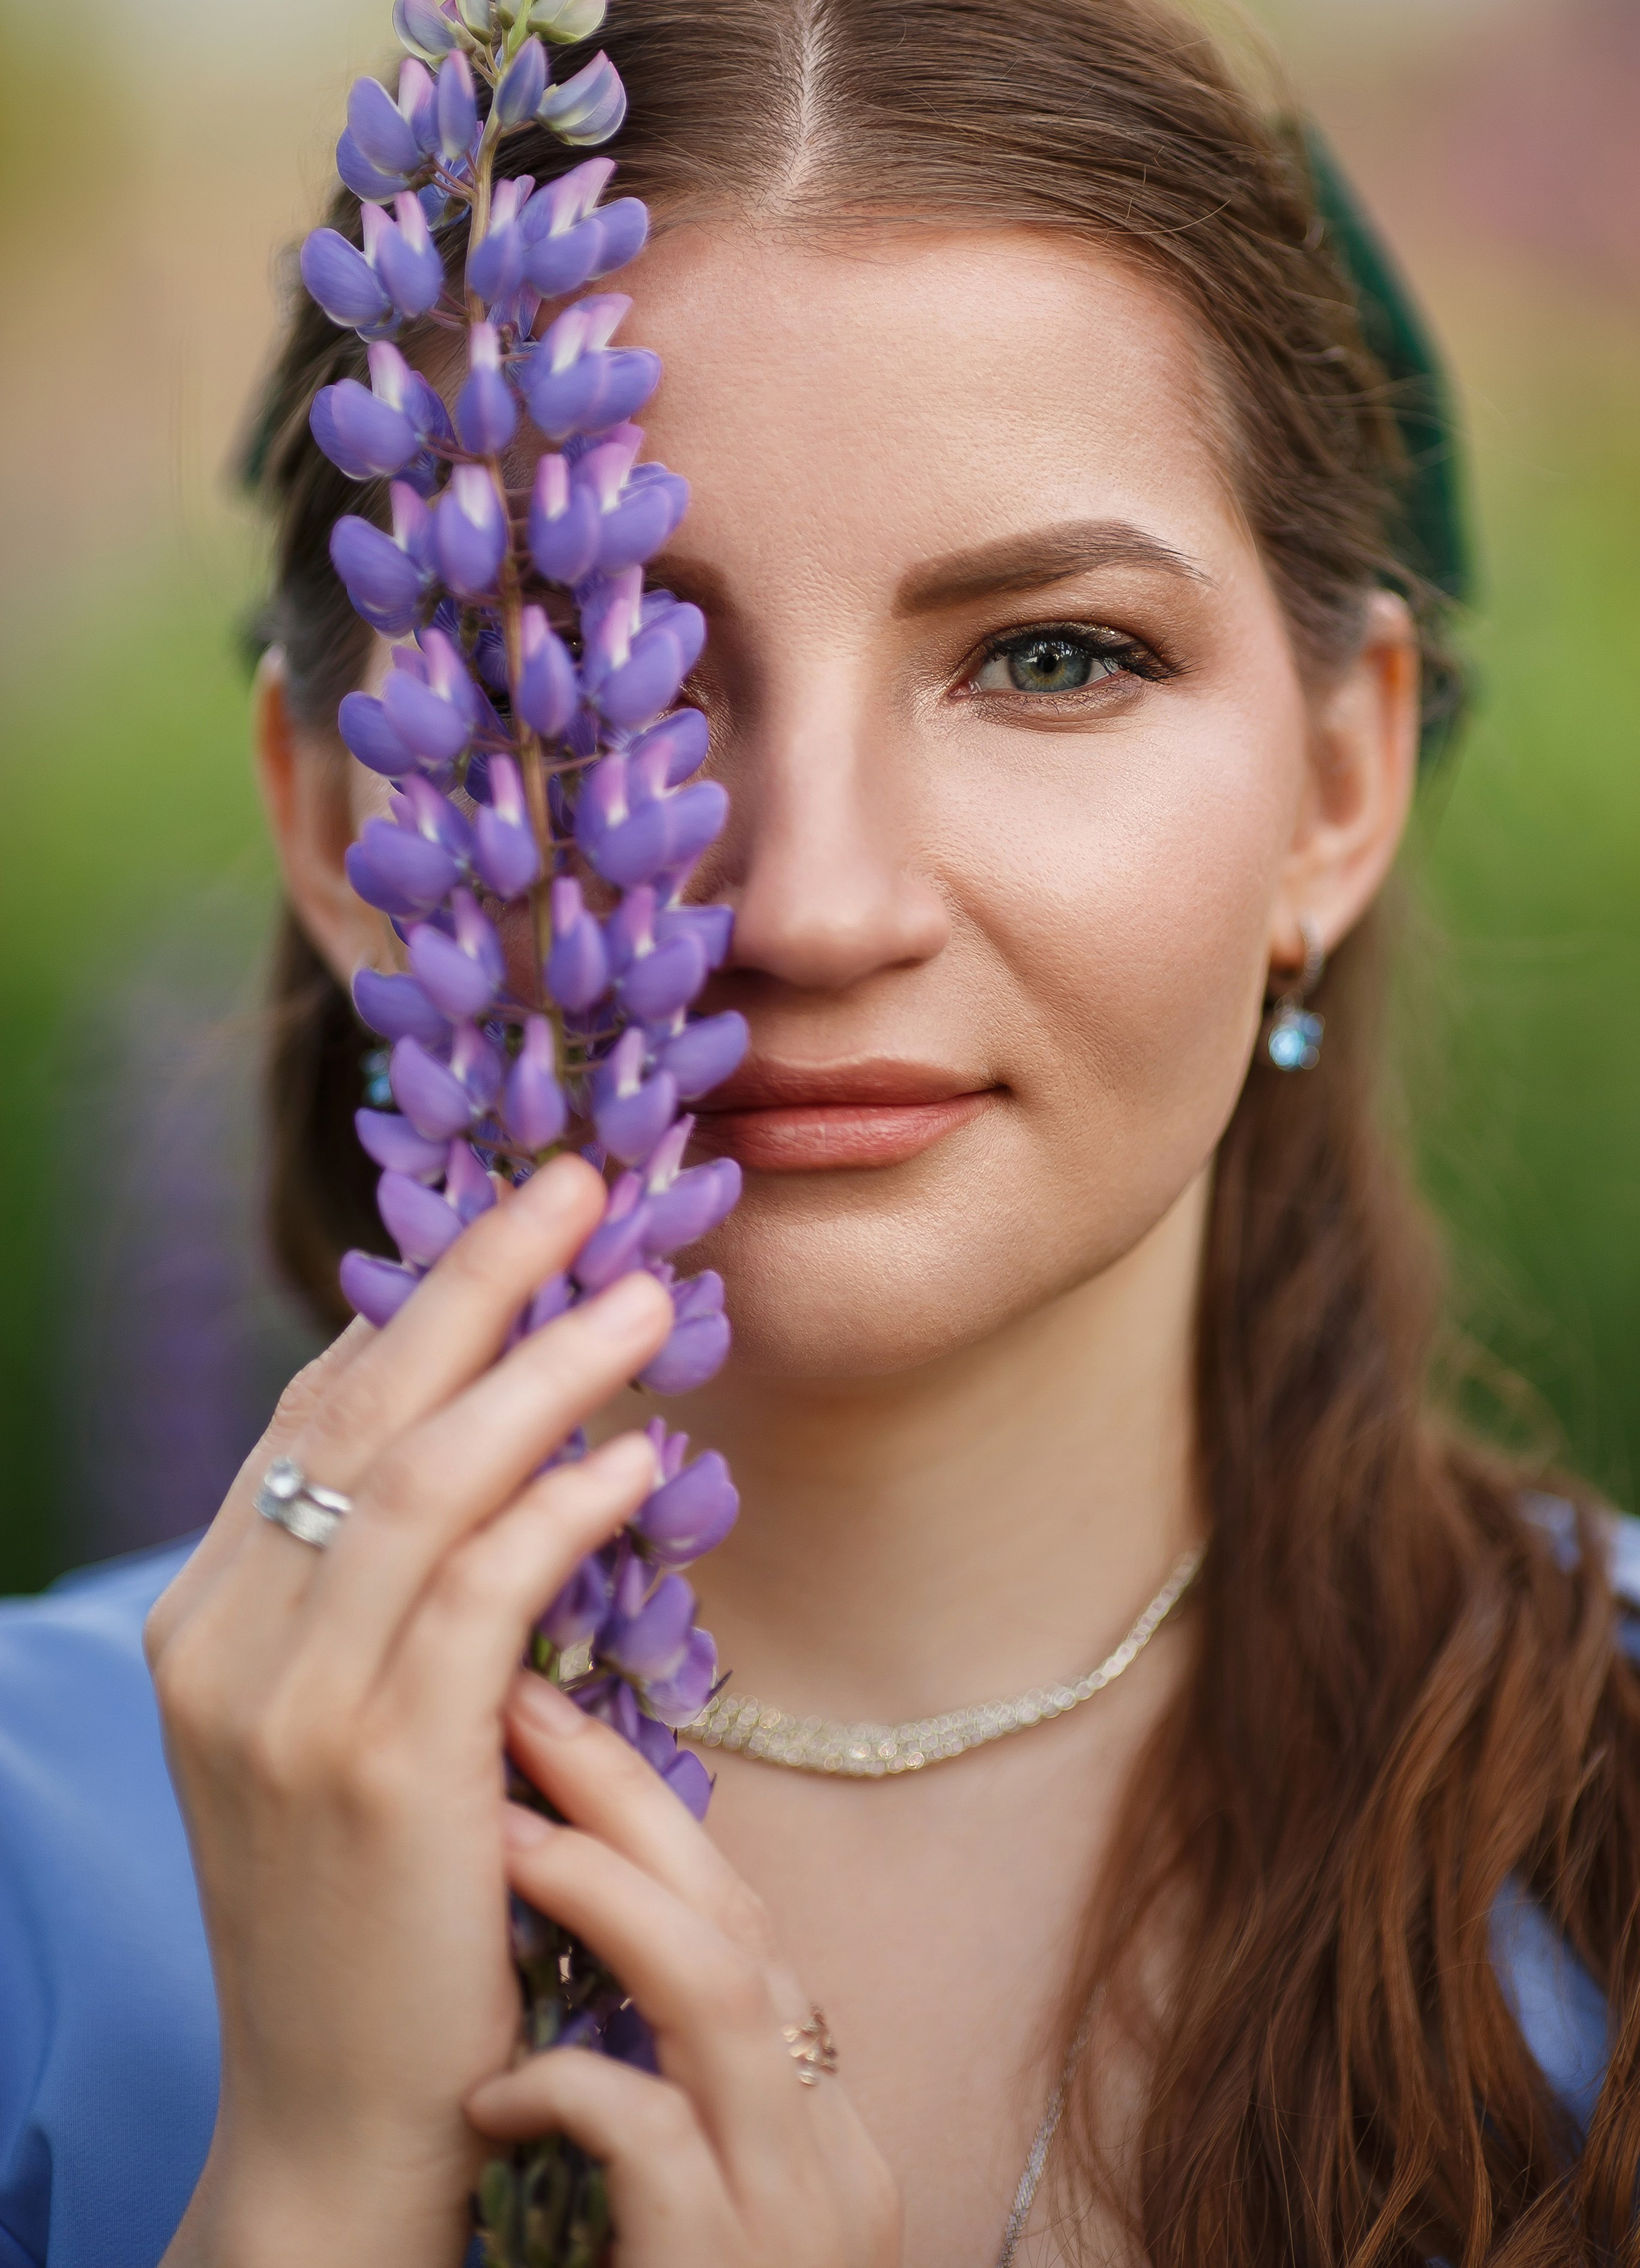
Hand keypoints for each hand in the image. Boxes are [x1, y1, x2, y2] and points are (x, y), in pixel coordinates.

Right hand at [146, 1155, 675, 2267]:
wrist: (342, 2113)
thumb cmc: (368, 1903)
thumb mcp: (330, 1725)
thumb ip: (366, 1588)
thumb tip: (440, 1428)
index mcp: (204, 1618)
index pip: (311, 1416)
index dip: (416, 1304)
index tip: (515, 1229)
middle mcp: (224, 1643)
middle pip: (359, 1406)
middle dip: (475, 1278)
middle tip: (579, 1182)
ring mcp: (291, 1705)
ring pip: (422, 1475)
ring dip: (543, 1366)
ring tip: (644, 1296)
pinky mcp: (384, 1768)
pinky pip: (483, 1590)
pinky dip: (562, 1504)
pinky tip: (635, 1457)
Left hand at [467, 1671, 901, 2267]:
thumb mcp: (700, 2214)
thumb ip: (677, 2101)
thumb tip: (584, 1961)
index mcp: (822, 2127)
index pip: (746, 1929)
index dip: (651, 1821)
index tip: (554, 1730)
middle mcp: (830, 2155)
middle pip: (741, 1919)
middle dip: (625, 1797)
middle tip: (521, 1704)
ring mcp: (790, 2211)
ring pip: (718, 1994)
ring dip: (602, 1897)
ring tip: (501, 1843)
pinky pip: (651, 2136)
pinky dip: (565, 2088)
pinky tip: (488, 2099)